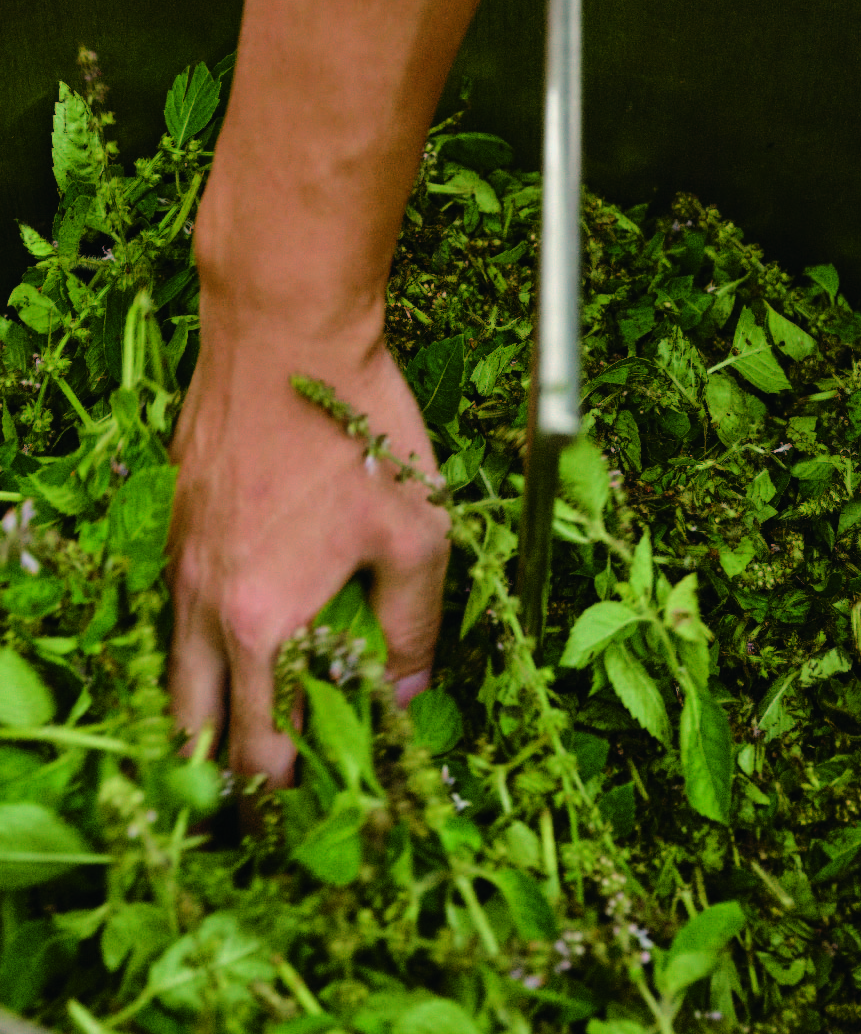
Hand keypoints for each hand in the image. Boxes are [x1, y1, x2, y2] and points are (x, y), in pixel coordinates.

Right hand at [165, 294, 450, 790]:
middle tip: (262, 781)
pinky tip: (236, 627)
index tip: (309, 800)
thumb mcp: (418, 535)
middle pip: (190, 722)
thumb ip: (413, 629)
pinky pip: (173, 605)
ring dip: (203, 704)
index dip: (282, 788)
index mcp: (258, 623)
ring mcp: (176, 559)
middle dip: (221, 766)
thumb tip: (410, 699)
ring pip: (170, 665)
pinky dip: (195, 641)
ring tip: (247, 715)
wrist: (285, 333)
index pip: (257, 746)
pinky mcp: (175, 519)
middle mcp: (199, 603)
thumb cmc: (360, 433)